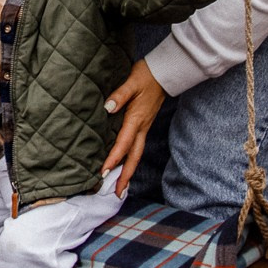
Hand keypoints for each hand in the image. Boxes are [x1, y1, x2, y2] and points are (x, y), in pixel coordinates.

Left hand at [102, 57, 164, 192]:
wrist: (165, 73)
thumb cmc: (146, 76)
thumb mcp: (132, 82)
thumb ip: (119, 95)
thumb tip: (108, 107)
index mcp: (136, 119)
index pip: (123, 144)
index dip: (113, 159)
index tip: (103, 173)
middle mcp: (141, 127)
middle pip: (134, 157)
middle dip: (125, 176)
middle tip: (117, 194)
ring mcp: (144, 127)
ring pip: (136, 154)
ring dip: (129, 171)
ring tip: (121, 187)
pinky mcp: (145, 125)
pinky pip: (137, 147)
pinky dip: (131, 159)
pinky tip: (125, 164)